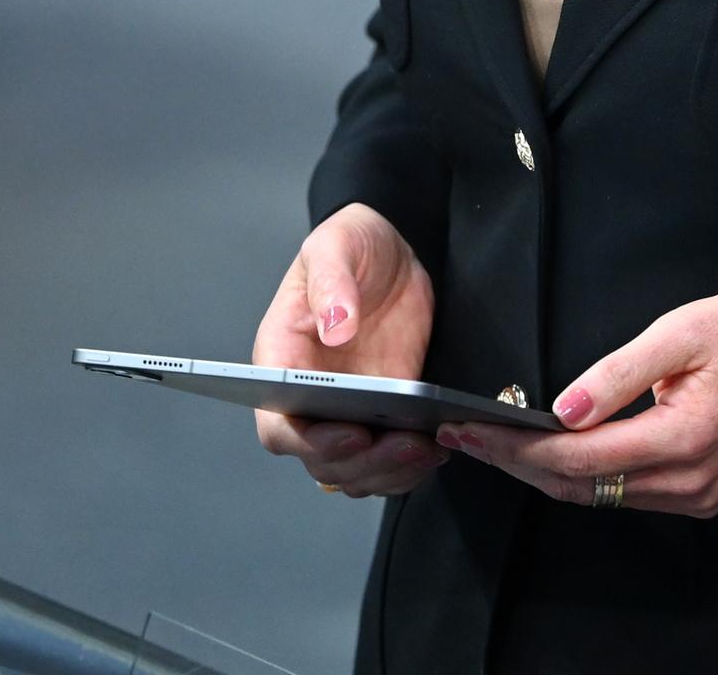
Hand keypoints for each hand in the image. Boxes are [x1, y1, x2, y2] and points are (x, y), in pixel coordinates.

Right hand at [252, 202, 445, 498]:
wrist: (389, 252)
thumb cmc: (349, 245)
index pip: (278, 425)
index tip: (351, 431)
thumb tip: (334, 326)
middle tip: (407, 444)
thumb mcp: (336, 245)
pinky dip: (408, 467)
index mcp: (282, 362)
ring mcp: (347, 410)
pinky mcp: (383, 413)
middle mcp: (309, 398)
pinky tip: (438, 447)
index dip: (309, 441)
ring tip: (428, 449)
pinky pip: (386, 459)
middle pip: (320, 459)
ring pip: (354, 471)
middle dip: (362, 462)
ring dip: (388, 472)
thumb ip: (332, 281)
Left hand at [440, 289, 717, 517]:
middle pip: (582, 485)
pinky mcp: (696, 495)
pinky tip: (547, 451)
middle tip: (465, 436)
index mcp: (687, 436)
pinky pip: (623, 494)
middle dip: (518, 463)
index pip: (583, 457)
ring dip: (543, 472)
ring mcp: (694, 495)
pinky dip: (580, 475)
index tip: (473, 427)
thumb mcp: (679, 331)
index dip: (521, 447)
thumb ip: (618, 372)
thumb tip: (561, 410)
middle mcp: (690, 480)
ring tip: (493, 441)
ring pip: (599, 496)